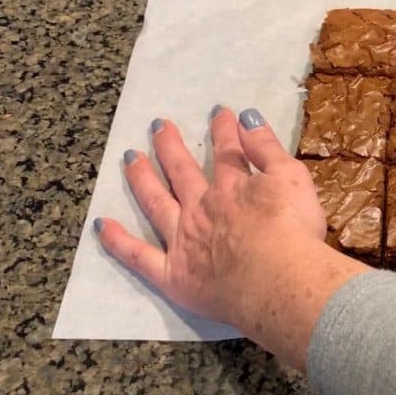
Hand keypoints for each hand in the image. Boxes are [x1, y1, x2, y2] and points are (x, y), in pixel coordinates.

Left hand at [95, 106, 367, 368]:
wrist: (282, 282)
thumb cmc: (294, 232)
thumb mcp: (292, 177)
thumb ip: (267, 148)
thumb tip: (246, 117)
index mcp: (233, 187)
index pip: (227, 151)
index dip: (223, 129)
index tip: (218, 111)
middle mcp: (202, 208)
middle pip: (182, 171)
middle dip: (170, 147)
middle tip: (157, 126)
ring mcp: (183, 240)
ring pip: (156, 204)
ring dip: (142, 179)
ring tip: (129, 158)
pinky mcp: (173, 274)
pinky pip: (139, 256)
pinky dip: (118, 241)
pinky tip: (101, 225)